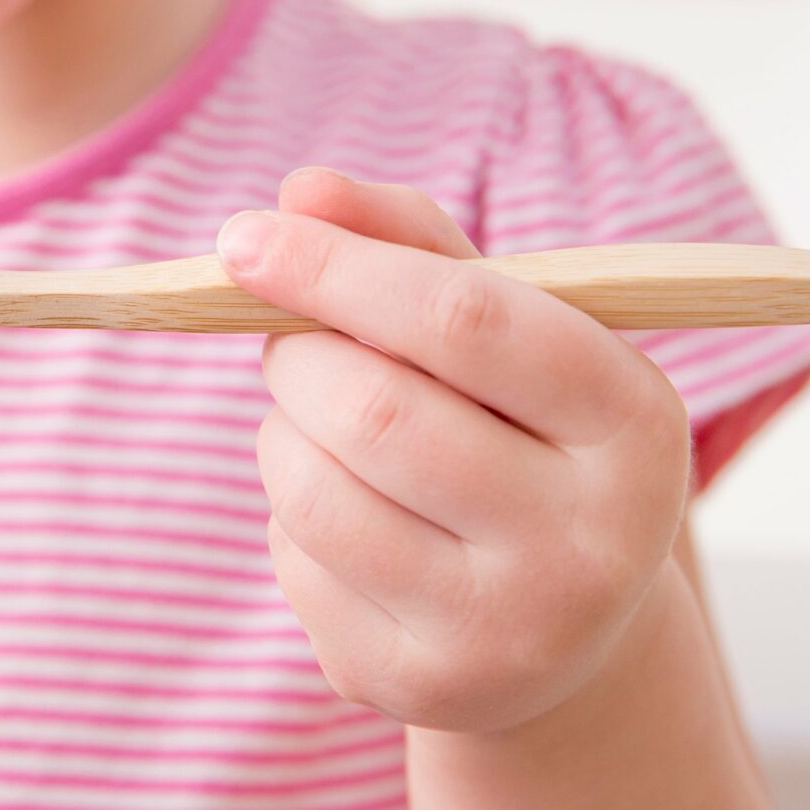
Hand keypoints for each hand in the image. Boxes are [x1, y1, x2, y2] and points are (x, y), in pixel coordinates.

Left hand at [217, 167, 692, 733]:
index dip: (336, 268)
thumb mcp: (502, 330)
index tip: (243, 239)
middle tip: (295, 344)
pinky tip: (350, 516)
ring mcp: (504, 633)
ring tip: (322, 424)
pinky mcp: (415, 684)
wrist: (557, 618)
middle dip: (297, 355)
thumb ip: (408, 241)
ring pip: (310, 490)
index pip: (464, 322)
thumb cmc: (518, 433)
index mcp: (631, 424)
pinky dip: (288, 512)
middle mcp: (586, 545)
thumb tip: (298, 191)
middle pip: (371, 410)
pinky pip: (291, 560)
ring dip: (280, 431)